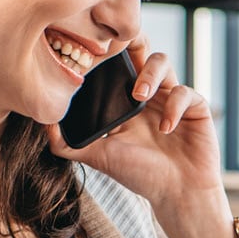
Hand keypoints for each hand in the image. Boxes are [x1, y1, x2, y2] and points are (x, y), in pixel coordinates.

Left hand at [46, 31, 223, 229]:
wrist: (178, 195)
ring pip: (162, 61)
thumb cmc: (141, 175)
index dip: (107, 53)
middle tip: (120, 48)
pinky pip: (185, 92)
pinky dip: (174, 106)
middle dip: (131, 42)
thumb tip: (43, 124)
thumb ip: (68, 144)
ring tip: (139, 96)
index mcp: (125, 102)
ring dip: (150, 74)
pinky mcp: (195, 107)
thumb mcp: (99, 157)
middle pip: (140, 50)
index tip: (94, 53)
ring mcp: (171, 98)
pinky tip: (166, 128)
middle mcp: (148, 95)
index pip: (115, 64)